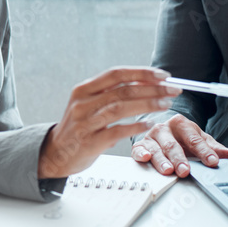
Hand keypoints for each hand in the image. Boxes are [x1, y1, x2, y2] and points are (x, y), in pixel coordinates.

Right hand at [39, 68, 180, 178]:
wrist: (55, 154)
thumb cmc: (78, 127)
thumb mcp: (88, 105)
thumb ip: (111, 94)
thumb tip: (146, 82)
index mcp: (83, 89)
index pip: (116, 74)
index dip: (141, 73)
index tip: (163, 75)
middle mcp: (83, 103)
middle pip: (123, 90)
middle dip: (153, 89)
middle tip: (173, 90)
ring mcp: (85, 122)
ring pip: (121, 108)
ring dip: (148, 105)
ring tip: (166, 104)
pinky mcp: (89, 142)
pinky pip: (117, 131)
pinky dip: (135, 127)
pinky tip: (149, 124)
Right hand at [132, 113, 227, 177]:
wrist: (162, 132)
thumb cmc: (182, 138)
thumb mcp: (199, 140)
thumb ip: (215, 149)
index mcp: (182, 124)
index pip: (195, 139)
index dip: (204, 151)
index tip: (212, 161)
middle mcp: (165, 128)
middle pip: (174, 145)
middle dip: (180, 159)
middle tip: (186, 170)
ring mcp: (152, 136)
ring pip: (157, 149)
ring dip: (162, 160)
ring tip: (168, 170)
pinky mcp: (140, 145)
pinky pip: (139, 149)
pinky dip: (141, 153)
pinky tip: (146, 158)